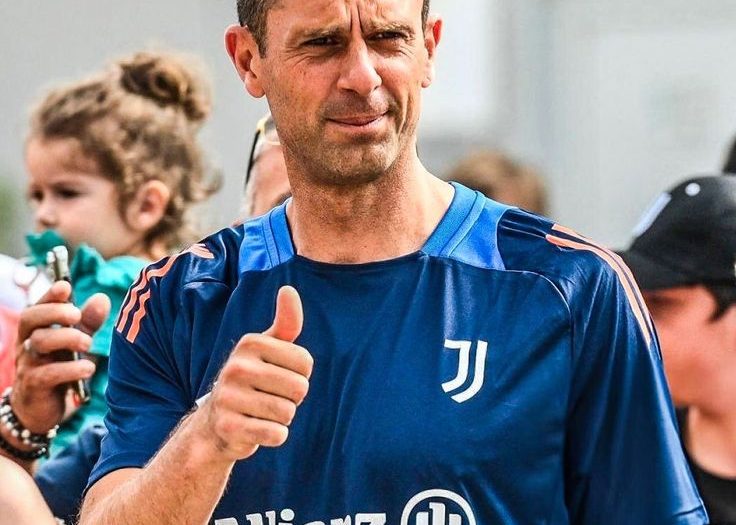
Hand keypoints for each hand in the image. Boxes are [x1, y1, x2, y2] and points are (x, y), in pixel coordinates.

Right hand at [10, 281, 109, 434]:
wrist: (42, 409)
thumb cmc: (60, 368)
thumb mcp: (76, 343)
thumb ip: (88, 323)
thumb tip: (102, 297)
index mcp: (37, 329)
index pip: (38, 306)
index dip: (49, 295)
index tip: (65, 286)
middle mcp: (27, 343)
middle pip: (31, 318)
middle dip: (54, 312)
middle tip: (77, 315)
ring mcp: (28, 364)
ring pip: (39, 342)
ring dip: (67, 338)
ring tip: (89, 344)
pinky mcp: (33, 386)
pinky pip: (47, 374)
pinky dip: (70, 369)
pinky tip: (88, 368)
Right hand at [198, 286, 312, 461]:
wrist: (217, 422)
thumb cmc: (253, 379)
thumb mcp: (268, 349)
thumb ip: (286, 323)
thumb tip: (288, 289)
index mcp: (249, 343)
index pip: (305, 362)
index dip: (300, 374)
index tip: (279, 376)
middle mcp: (236, 366)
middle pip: (299, 388)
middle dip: (293, 398)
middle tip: (271, 397)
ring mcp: (229, 397)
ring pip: (288, 413)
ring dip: (283, 417)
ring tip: (262, 412)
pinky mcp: (229, 427)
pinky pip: (276, 434)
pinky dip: (275, 435)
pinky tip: (258, 429)